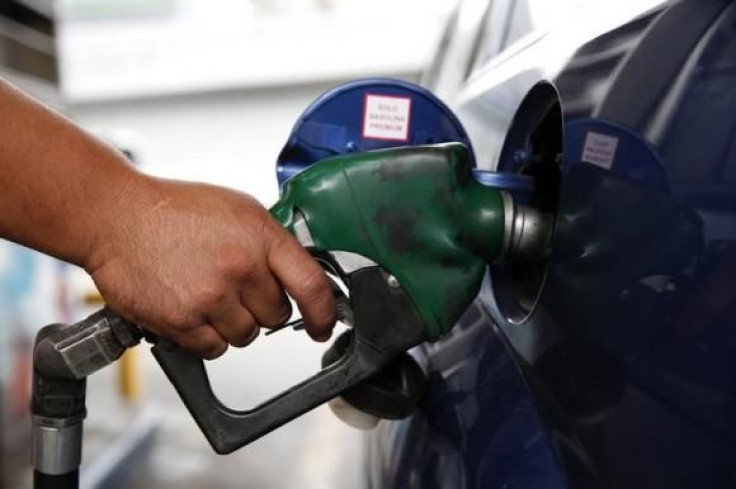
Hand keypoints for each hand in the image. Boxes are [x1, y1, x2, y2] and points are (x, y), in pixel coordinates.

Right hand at [84, 174, 335, 358]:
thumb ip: (270, 242)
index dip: (324, 313)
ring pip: (246, 336)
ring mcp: (211, 297)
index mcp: (261, 237)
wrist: (116, 217)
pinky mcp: (182, 321)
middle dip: (263, 308)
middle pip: (276, 316)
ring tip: (209, 295)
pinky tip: (192, 310)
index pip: (311, 286)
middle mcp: (240, 268)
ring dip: (234, 324)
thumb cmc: (174, 209)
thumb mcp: (238, 209)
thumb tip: (295, 275)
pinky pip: (213, 349)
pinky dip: (206, 337)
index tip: (323, 325)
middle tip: (238, 289)